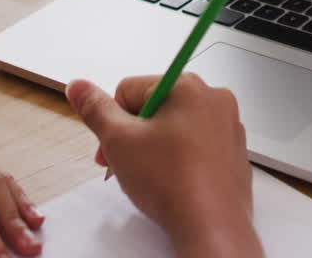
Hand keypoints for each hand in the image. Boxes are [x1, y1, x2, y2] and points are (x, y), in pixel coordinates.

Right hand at [66, 75, 260, 256]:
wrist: (211, 226)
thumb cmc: (171, 183)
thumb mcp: (118, 141)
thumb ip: (95, 109)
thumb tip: (78, 87)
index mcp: (186, 85)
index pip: (130, 89)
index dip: (113, 121)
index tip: (112, 147)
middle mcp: (213, 98)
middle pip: (154, 107)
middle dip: (134, 135)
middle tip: (127, 164)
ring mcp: (227, 125)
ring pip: (174, 127)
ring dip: (155, 147)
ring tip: (152, 176)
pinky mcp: (233, 150)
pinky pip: (196, 144)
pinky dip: (180, 158)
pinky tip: (173, 181)